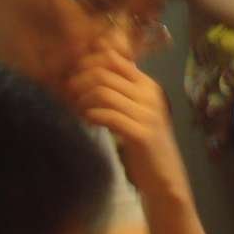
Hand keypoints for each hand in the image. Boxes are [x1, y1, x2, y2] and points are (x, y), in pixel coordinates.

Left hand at [67, 44, 189, 199]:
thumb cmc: (145, 143)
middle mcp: (150, 94)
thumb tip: (91, 75)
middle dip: (79, 82)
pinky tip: (88, 122)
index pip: (115, 58)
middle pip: (104, 73)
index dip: (88, 63)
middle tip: (69, 95)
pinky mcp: (141, 133)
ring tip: (78, 110)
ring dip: (83, 101)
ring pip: (103, 93)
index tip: (75, 77)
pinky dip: (91, 116)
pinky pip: (107, 115)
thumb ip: (120, 93)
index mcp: (148, 85)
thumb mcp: (135, 111)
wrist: (164, 175)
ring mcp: (147, 113)